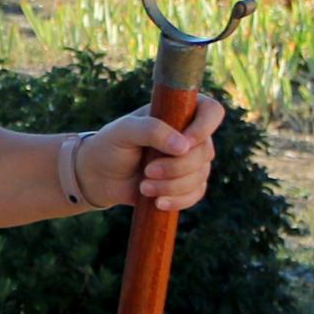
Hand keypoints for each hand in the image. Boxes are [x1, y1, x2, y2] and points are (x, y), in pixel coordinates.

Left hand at [76, 94, 226, 211]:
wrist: (102, 175)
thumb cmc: (112, 145)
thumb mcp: (124, 131)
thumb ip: (151, 130)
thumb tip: (183, 146)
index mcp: (178, 112)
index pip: (212, 112)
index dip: (204, 128)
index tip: (183, 145)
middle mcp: (190, 135)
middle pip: (206, 151)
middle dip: (176, 167)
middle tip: (147, 171)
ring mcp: (192, 160)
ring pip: (201, 175)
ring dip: (172, 185)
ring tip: (144, 187)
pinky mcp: (189, 183)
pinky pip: (197, 194)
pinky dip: (178, 200)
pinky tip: (157, 202)